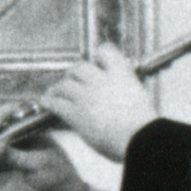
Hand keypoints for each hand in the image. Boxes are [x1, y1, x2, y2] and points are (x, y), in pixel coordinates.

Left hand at [33, 46, 155, 161]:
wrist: (140, 139)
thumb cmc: (144, 124)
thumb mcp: (138, 96)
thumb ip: (124, 89)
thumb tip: (119, 91)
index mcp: (121, 74)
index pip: (105, 51)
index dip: (99, 56)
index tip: (96, 61)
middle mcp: (102, 80)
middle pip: (79, 67)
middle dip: (73, 73)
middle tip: (71, 80)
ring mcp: (87, 96)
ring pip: (64, 85)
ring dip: (58, 89)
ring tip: (54, 93)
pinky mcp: (76, 113)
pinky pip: (56, 103)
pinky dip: (48, 102)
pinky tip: (46, 103)